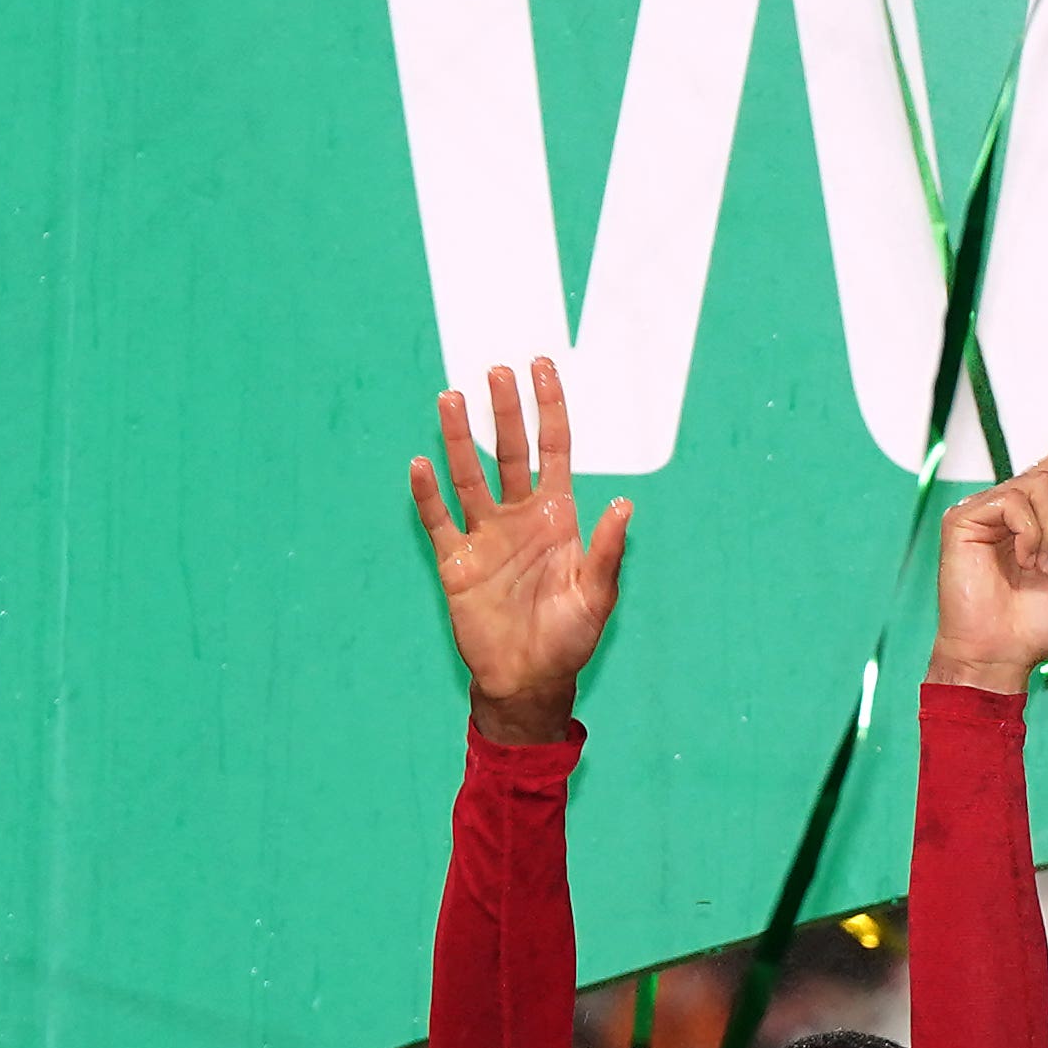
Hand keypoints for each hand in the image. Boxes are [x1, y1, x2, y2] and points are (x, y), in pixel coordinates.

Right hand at [409, 357, 633, 741]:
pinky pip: (438, 519)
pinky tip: (422, 464)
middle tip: (495, 370)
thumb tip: (625, 505)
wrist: (528, 679)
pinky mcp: (455, 560)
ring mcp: (485, 535)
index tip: (541, 369)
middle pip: (510, 452)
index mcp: (558, 518)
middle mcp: (519, 516)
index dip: (549, 410)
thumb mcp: (597, 595)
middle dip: (505, 412)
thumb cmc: (569, 638)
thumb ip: (606, 551)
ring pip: (470, 475)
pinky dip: (428, 493)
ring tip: (451, 399)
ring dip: (459, 439)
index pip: (555, 450)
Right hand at [928, 391, 1047, 694]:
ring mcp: (990, 507)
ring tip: (1039, 563)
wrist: (1003, 651)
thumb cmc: (1040, 625)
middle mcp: (1018, 503)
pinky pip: (1016, 501)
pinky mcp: (966, 516)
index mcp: (1047, 515)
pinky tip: (1020, 560)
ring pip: (1041, 483)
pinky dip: (1030, 534)